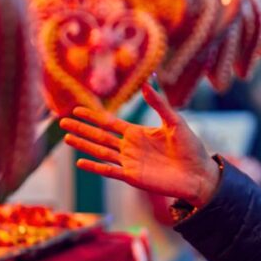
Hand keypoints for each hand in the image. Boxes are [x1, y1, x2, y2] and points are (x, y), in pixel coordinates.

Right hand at [60, 84, 220, 206]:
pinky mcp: (133, 177)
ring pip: (100, 152)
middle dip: (82, 128)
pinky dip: (95, 167)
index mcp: (138, 133)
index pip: (110, 123)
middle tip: (62, 122)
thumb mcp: (175, 122)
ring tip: (67, 138)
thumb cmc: (191, 148)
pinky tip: (80, 162)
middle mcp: (130, 147)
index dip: (94, 116)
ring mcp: (130, 163)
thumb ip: (159, 104)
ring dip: (83, 145)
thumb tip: (147, 84)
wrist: (199, 174)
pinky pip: (110, 171)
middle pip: (100, 136)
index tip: (77, 108)